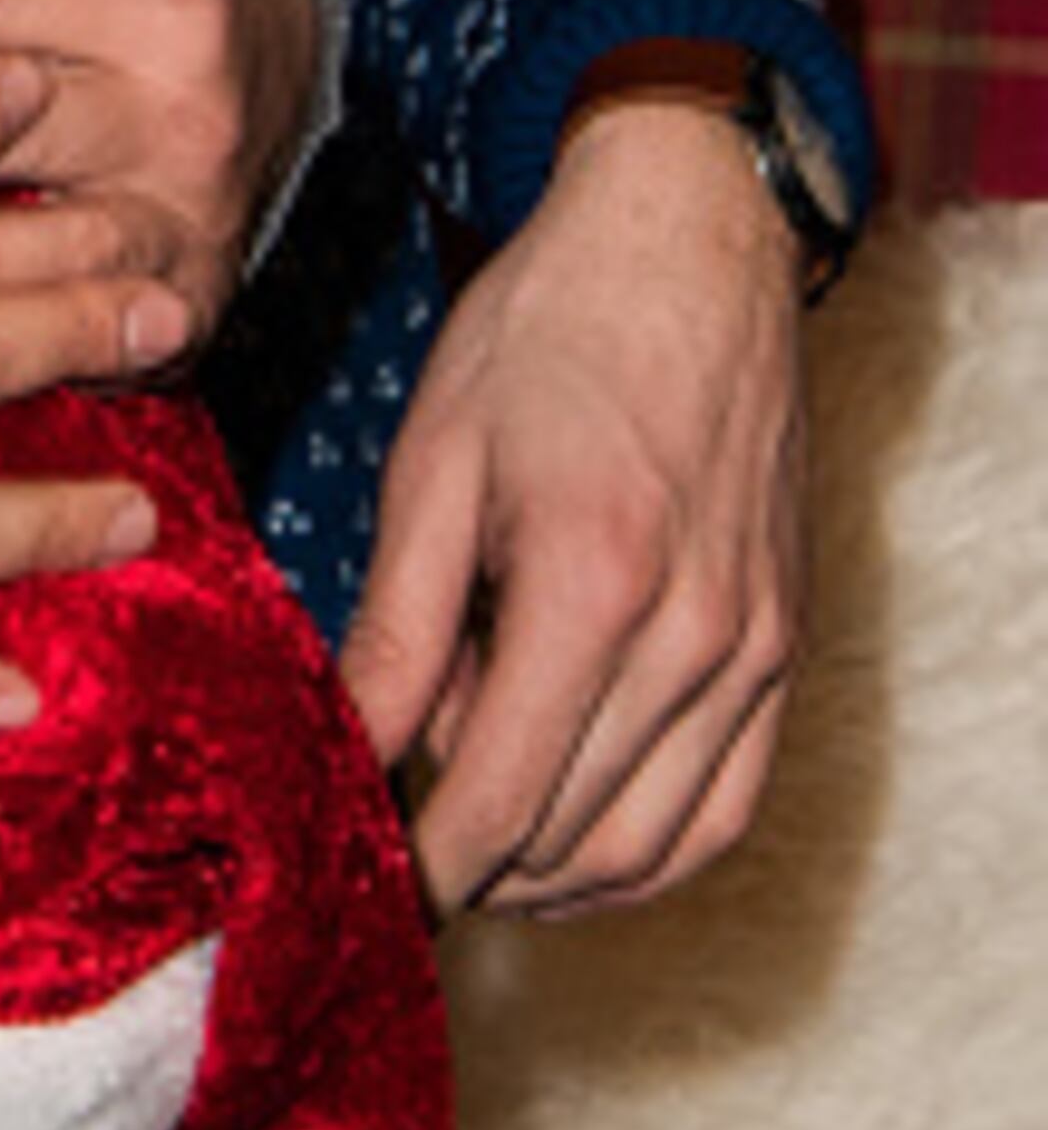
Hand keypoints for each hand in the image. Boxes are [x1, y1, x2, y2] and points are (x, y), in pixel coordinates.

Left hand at [335, 95, 808, 915]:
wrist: (687, 244)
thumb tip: (344, 750)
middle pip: (572, 835)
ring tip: (471, 844)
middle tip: (394, 840)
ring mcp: (756, 650)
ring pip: (654, 849)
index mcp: (593, 582)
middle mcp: (696, 635)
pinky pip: (726, 809)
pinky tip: (570, 836)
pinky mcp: (784, 647)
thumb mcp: (432, 462)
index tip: (362, 885)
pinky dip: (646, 855)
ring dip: (555, 879)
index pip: (500, 797)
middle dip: (473, 864)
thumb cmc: (543, 334)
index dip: (423, 864)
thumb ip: (394, 625)